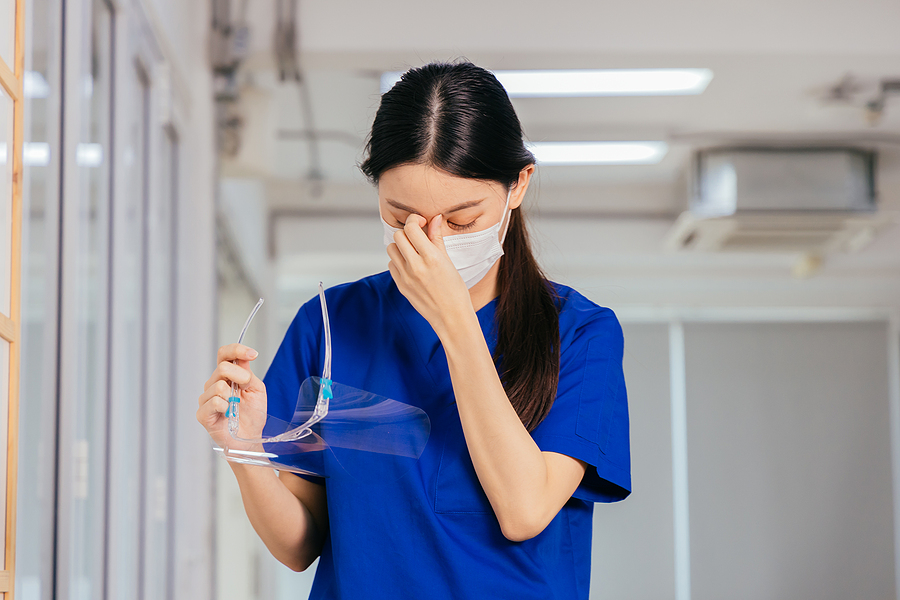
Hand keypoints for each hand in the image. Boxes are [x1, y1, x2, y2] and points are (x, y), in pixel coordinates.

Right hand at [197, 343, 267, 450]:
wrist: (250, 438)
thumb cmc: (252, 414)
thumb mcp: (256, 389)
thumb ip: (248, 373)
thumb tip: (244, 357)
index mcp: (227, 376)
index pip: (224, 354)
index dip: (237, 350)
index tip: (253, 354)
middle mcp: (214, 384)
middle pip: (223, 367)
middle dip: (241, 377)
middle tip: (246, 389)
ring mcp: (206, 399)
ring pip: (218, 385)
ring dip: (233, 396)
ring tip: (236, 406)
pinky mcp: (203, 413)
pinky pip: (214, 402)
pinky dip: (226, 407)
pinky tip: (229, 414)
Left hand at [387, 213, 473, 337]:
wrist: (451, 317)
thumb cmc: (455, 291)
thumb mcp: (449, 262)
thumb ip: (437, 239)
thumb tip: (434, 219)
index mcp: (432, 258)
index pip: (412, 228)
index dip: (415, 220)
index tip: (421, 222)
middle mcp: (416, 266)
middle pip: (398, 235)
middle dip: (407, 232)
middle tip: (417, 237)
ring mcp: (405, 277)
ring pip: (391, 248)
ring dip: (400, 245)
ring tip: (412, 250)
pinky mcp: (400, 285)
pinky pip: (391, 264)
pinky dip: (398, 260)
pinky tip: (410, 265)